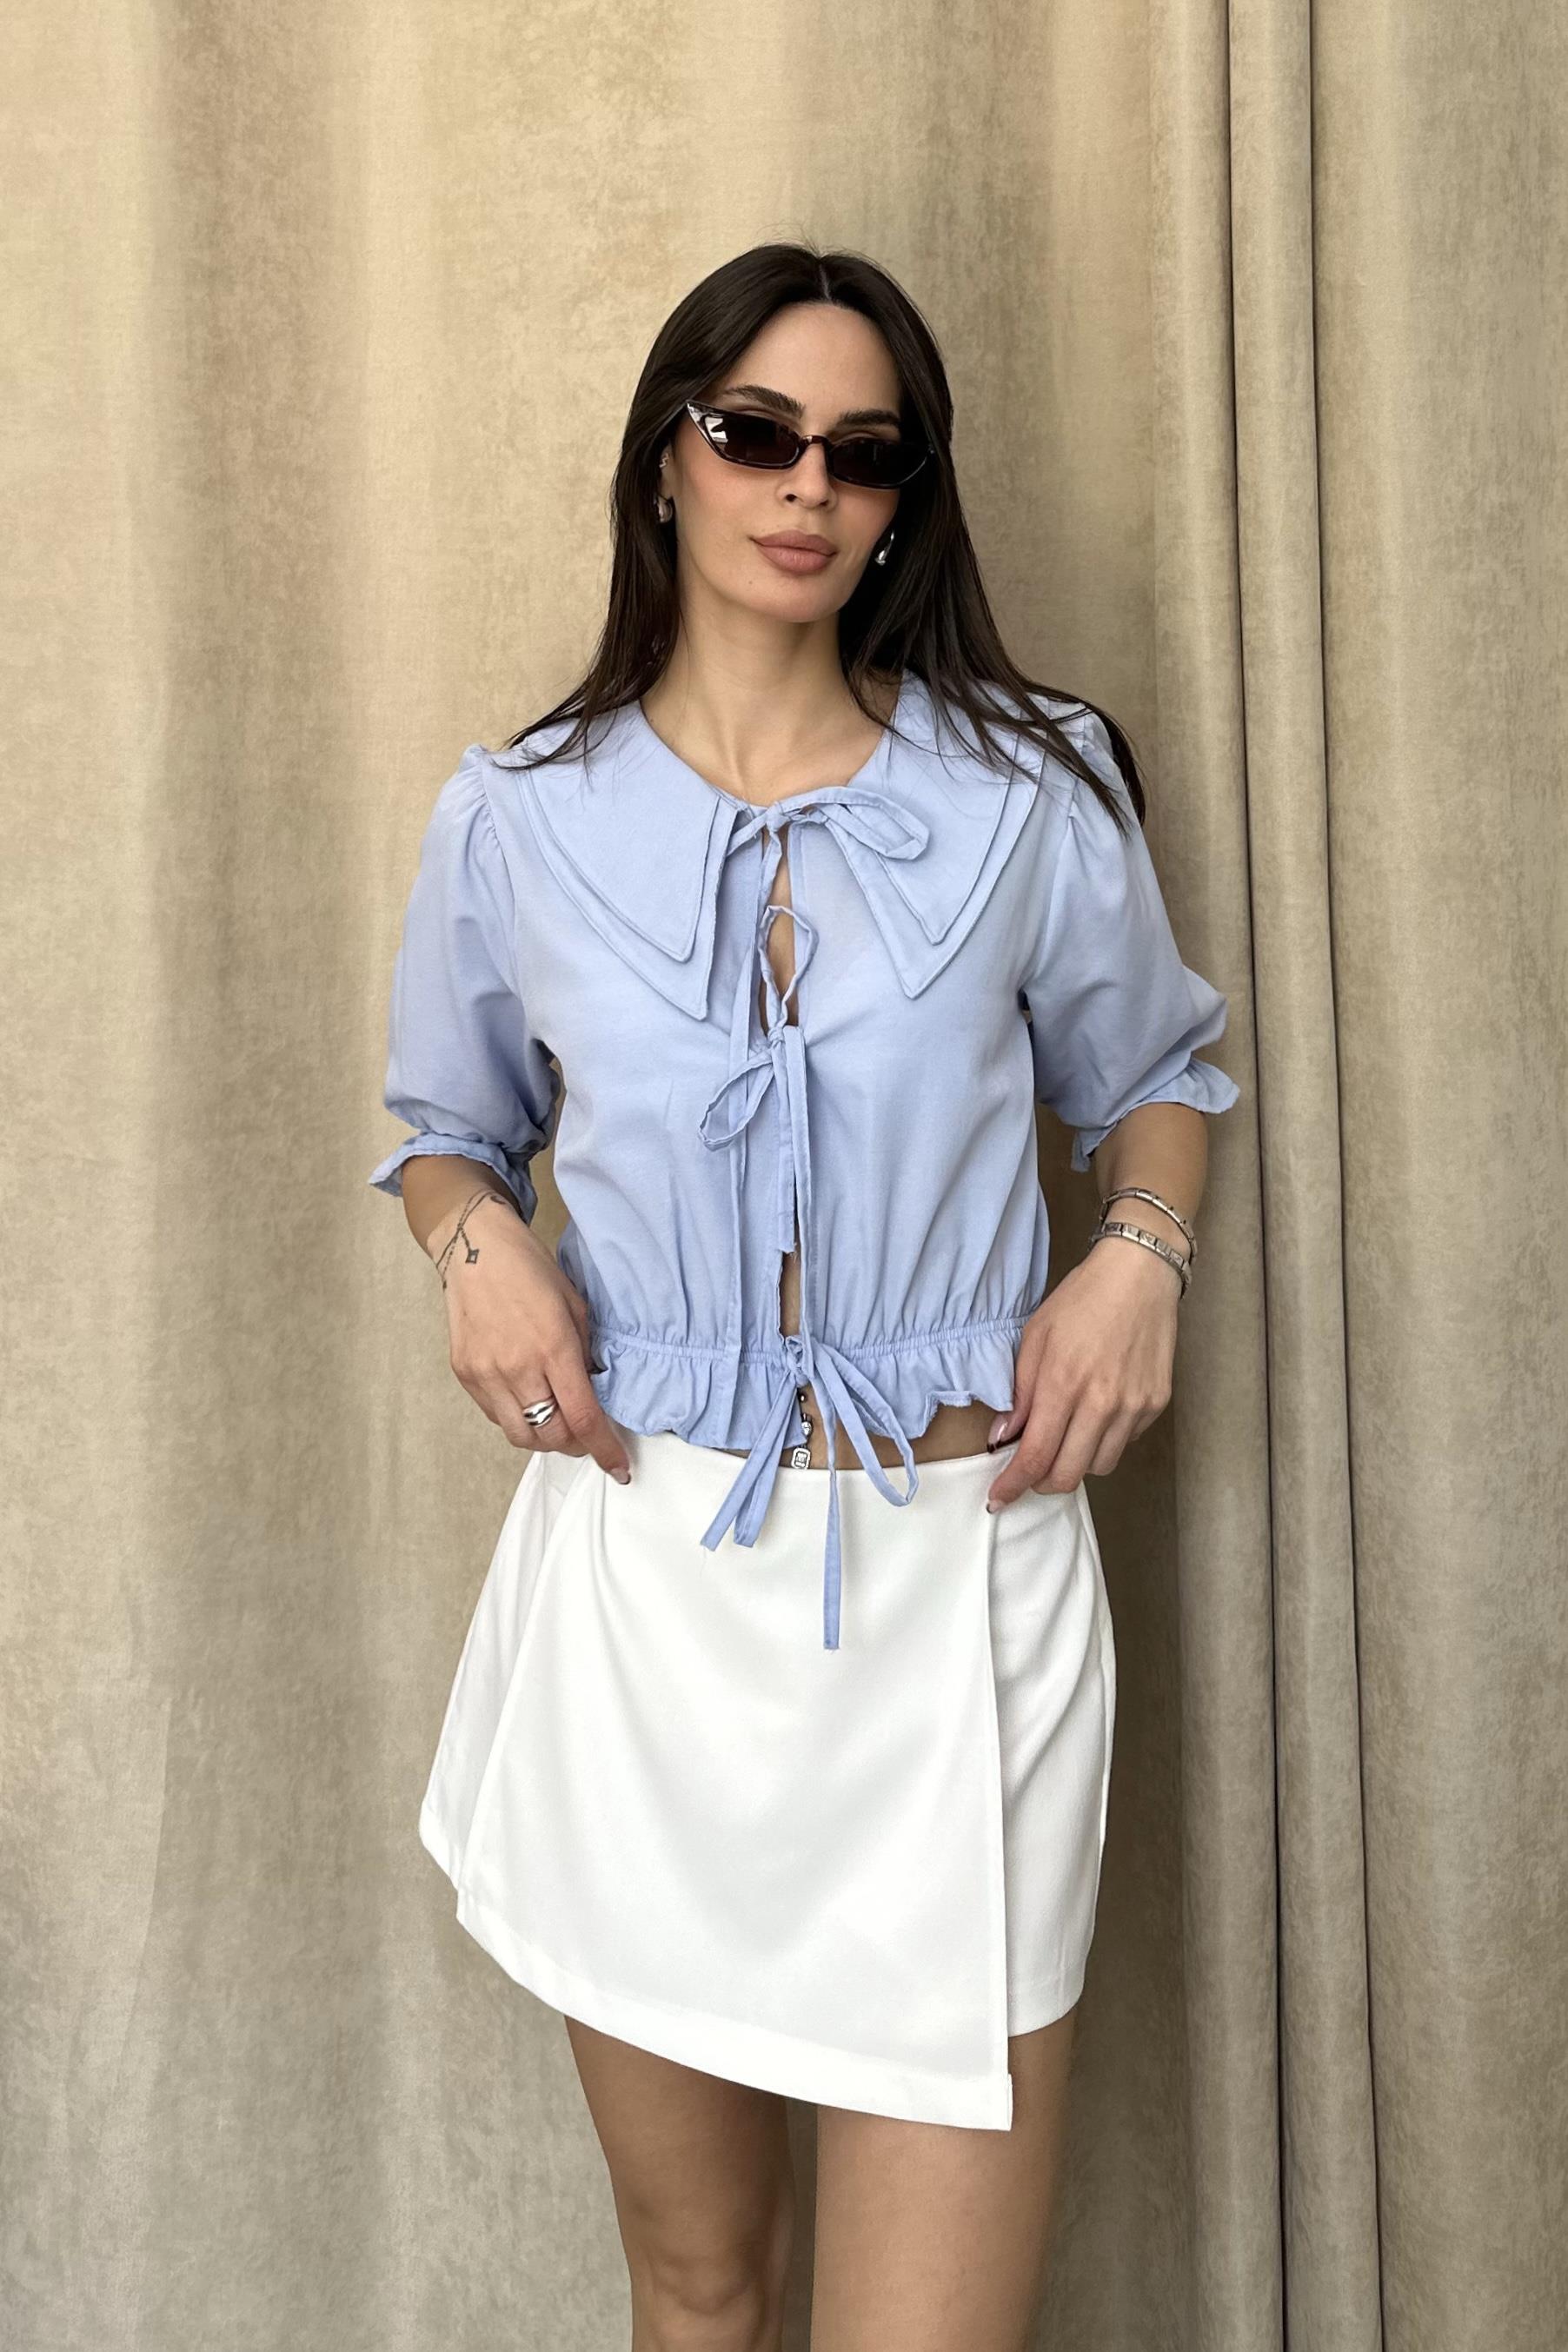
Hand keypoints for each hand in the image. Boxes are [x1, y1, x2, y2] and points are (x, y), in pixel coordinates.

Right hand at [431, 1194, 631, 1482]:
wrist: (475, 1249)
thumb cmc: (531, 1270)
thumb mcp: (575, 1305)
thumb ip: (585, 1353)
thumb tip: (595, 1391)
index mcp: (553, 1347)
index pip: (583, 1418)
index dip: (604, 1450)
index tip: (619, 1469)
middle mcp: (517, 1368)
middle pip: (552, 1436)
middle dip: (577, 1444)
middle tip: (588, 1435)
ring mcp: (486, 1374)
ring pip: (520, 1436)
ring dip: (545, 1438)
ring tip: (557, 1421)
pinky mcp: (465, 1374)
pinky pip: (496, 1416)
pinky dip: (518, 1419)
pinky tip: (528, 1399)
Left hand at [984, 1239, 1181, 1509]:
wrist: (1139, 1275)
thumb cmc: (1081, 1300)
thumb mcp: (1035, 1337)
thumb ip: (1019, 1393)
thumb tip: (1003, 1438)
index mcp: (1063, 1383)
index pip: (1035, 1457)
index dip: (1013, 1485)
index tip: (998, 1499)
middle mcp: (1101, 1403)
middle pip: (1068, 1475)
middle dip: (1042, 1483)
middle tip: (1030, 1471)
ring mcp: (1133, 1406)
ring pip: (1098, 1466)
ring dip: (1075, 1462)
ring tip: (1066, 1436)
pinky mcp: (1155, 1404)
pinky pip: (1124, 1443)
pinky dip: (1104, 1440)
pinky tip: (1097, 1413)